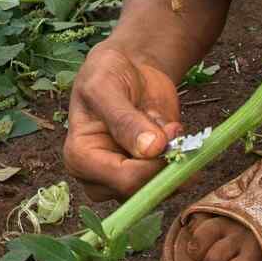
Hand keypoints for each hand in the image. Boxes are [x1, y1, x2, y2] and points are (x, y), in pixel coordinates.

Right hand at [62, 42, 182, 199]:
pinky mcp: (147, 175)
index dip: (152, 164)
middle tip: (174, 128)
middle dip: (165, 164)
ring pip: (158, 191)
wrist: (128, 69)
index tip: (171, 132)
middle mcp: (99, 177)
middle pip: (140, 191)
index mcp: (80, 158)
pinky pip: (171, 183)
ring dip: (175, 162)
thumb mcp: (106, 87)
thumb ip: (125, 120)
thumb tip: (151, 149)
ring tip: (171, 127)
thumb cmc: (106, 73)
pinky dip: (181, 161)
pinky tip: (175, 134)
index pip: (122, 180)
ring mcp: (124, 179)